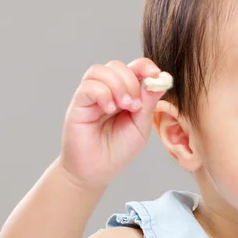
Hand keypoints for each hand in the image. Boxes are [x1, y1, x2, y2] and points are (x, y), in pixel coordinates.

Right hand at [59, 58, 166, 188]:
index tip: (155, 74)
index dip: (144, 66)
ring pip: (99, 71)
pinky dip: (103, 93)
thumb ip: (148, 103)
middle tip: (135, 105)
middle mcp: (107, 91)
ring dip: (117, 85)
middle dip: (131, 80)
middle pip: (116, 66)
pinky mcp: (78, 105)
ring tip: (125, 106)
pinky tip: (110, 109)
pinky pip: (88, 87)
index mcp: (125, 93)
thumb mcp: (140, 126)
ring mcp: (91, 97)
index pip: (133, 68)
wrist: (97, 172)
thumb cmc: (119, 150)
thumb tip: (160, 80)